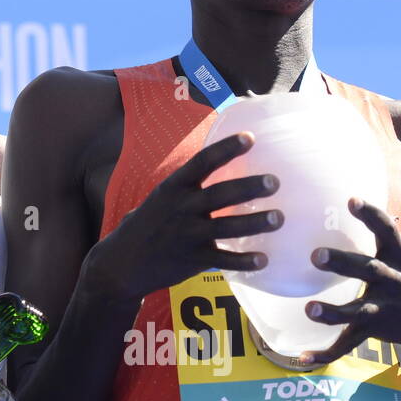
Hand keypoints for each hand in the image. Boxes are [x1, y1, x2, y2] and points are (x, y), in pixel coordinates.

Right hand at [81, 132, 282, 301]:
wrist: (122, 263)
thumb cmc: (148, 225)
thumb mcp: (161, 199)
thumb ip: (187, 187)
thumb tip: (222, 168)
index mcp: (173, 187)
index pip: (202, 162)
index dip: (227, 148)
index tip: (250, 137)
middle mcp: (180, 208)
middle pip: (220, 194)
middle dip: (249, 187)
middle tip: (274, 182)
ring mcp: (186, 234)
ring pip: (227, 226)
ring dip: (254, 222)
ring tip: (278, 218)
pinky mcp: (191, 260)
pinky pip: (223, 260)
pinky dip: (243, 261)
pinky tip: (263, 260)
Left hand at [300, 197, 400, 365]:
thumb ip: (381, 232)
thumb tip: (352, 193)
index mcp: (396, 258)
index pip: (386, 230)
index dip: (371, 214)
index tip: (351, 200)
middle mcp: (390, 281)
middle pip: (366, 269)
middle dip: (341, 263)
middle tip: (315, 255)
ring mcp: (382, 308)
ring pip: (354, 312)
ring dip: (332, 312)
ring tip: (310, 310)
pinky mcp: (373, 330)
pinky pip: (346, 344)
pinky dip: (325, 353)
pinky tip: (302, 357)